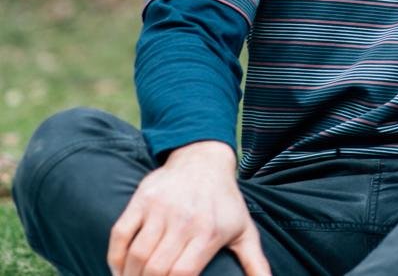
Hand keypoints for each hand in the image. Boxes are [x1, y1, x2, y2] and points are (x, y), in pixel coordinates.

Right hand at [107, 140, 269, 275]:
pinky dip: (114, 258)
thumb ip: (255, 262)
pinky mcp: (141, 200)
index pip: (183, 273)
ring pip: (136, 255)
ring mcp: (160, 209)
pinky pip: (120, 235)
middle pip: (157, 269)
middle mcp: (185, 220)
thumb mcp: (245, 230)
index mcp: (209, 231)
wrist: (204, 159)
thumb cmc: (225, 202)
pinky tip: (119, 272)